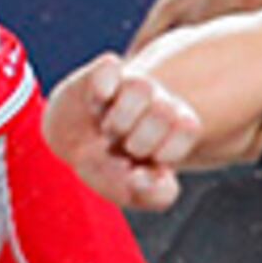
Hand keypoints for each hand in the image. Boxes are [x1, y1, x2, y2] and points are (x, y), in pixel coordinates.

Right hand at [45, 50, 206, 210]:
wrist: (73, 144)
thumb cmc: (109, 167)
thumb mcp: (134, 192)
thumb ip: (153, 194)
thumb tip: (144, 177)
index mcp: (172, 128)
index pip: (187, 127)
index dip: (164, 152)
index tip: (142, 169)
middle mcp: (156, 101)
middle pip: (164, 110)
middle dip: (138, 142)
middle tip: (122, 150)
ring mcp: (129, 86)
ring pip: (141, 87)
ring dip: (119, 120)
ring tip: (107, 131)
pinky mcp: (102, 73)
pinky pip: (109, 68)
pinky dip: (102, 87)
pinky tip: (96, 104)